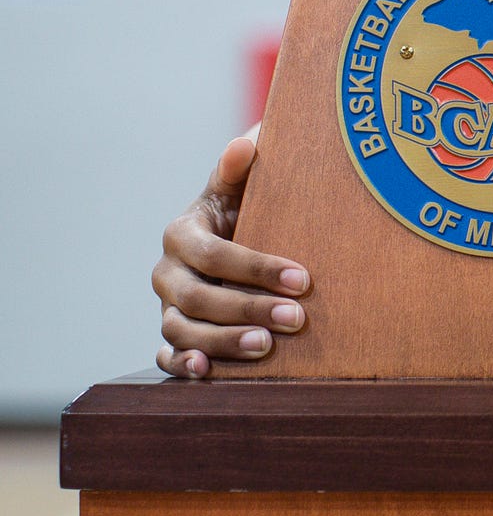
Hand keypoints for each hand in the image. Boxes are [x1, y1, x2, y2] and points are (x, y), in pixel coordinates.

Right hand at [153, 128, 310, 375]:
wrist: (231, 239)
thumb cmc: (242, 211)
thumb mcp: (240, 188)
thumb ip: (241, 169)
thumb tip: (248, 143)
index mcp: (181, 233)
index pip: (214, 254)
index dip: (257, 268)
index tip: (303, 279)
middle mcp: (167, 272)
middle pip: (198, 297)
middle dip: (247, 308)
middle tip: (296, 319)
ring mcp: (167, 307)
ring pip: (182, 329)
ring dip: (221, 341)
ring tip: (265, 347)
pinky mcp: (173, 335)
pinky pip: (167, 354)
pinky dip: (182, 364)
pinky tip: (208, 371)